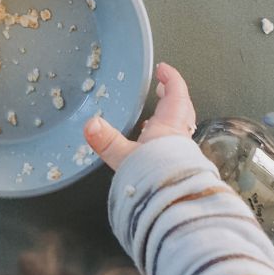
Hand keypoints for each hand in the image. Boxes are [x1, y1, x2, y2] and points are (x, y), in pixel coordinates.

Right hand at [83, 62, 198, 171]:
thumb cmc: (155, 176)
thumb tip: (90, 124)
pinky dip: (167, 140)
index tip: (163, 69)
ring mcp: (183, 153)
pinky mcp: (181, 169)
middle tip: (163, 88)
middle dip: (172, 96)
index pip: (177, 94)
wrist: (177, 205)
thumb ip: (107, 141)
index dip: (171, 79)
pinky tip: (156, 149)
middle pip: (182, 109)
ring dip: (170, 118)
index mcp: (170, 125)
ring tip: (155, 118)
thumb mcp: (125, 157)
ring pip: (180, 128)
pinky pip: (176, 146)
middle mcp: (180, 136)